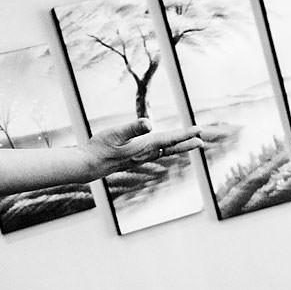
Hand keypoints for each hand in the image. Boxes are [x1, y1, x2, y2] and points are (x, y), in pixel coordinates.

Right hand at [91, 116, 206, 171]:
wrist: (88, 166)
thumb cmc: (99, 147)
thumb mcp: (115, 133)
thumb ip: (132, 128)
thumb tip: (148, 124)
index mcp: (143, 146)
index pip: (169, 139)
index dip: (185, 134)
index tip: (198, 130)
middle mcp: (145, 154)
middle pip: (171, 147)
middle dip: (187, 143)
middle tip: (201, 140)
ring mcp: (140, 158)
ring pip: (165, 151)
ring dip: (179, 146)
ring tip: (191, 143)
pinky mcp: (134, 158)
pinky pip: (156, 153)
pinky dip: (166, 149)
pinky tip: (166, 148)